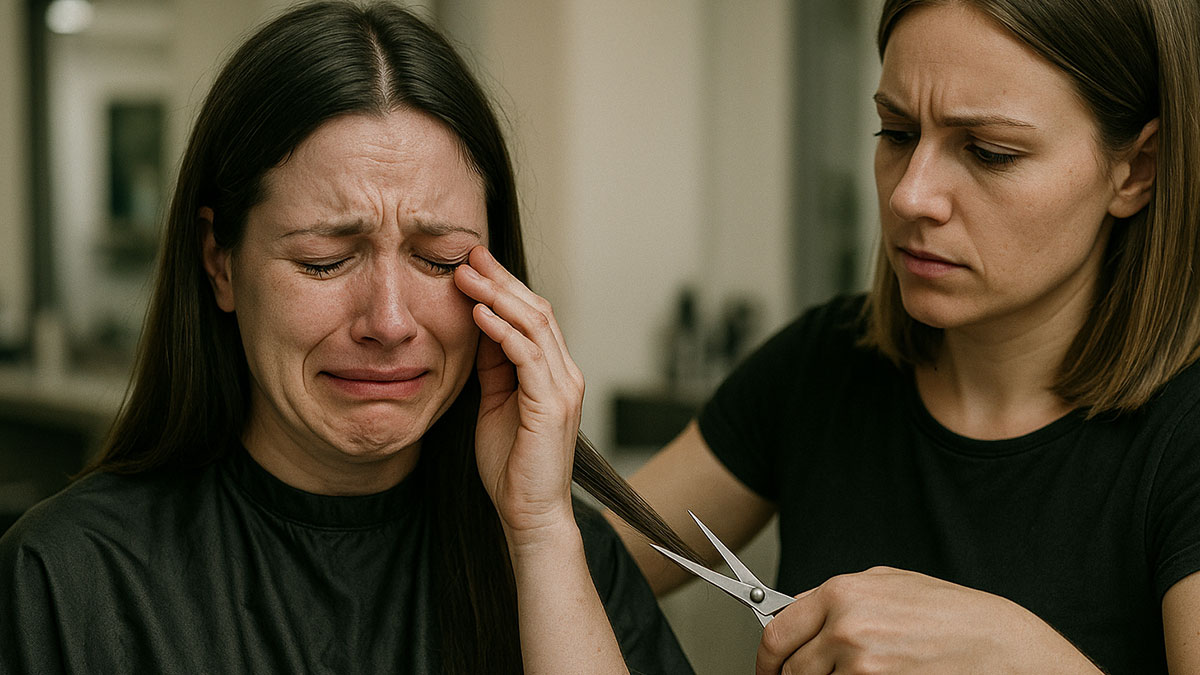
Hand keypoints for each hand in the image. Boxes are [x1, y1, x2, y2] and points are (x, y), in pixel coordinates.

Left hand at [452, 246, 584, 544]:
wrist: (530, 514)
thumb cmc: (511, 466)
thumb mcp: (495, 404)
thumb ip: (493, 367)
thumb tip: (477, 327)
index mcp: (554, 373)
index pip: (533, 315)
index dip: (504, 287)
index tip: (471, 264)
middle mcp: (566, 373)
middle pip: (537, 310)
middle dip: (501, 280)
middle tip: (468, 254)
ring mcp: (563, 387)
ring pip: (535, 324)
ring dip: (497, 296)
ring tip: (466, 275)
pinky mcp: (552, 403)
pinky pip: (527, 354)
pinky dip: (502, 330)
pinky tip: (478, 313)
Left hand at [757, 567, 1099, 674]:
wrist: (1003, 648)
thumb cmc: (953, 615)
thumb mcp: (890, 585)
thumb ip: (838, 598)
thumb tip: (797, 610)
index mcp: (841, 594)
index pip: (775, 634)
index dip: (767, 660)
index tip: (768, 671)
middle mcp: (844, 629)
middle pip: (790, 671)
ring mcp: (860, 668)